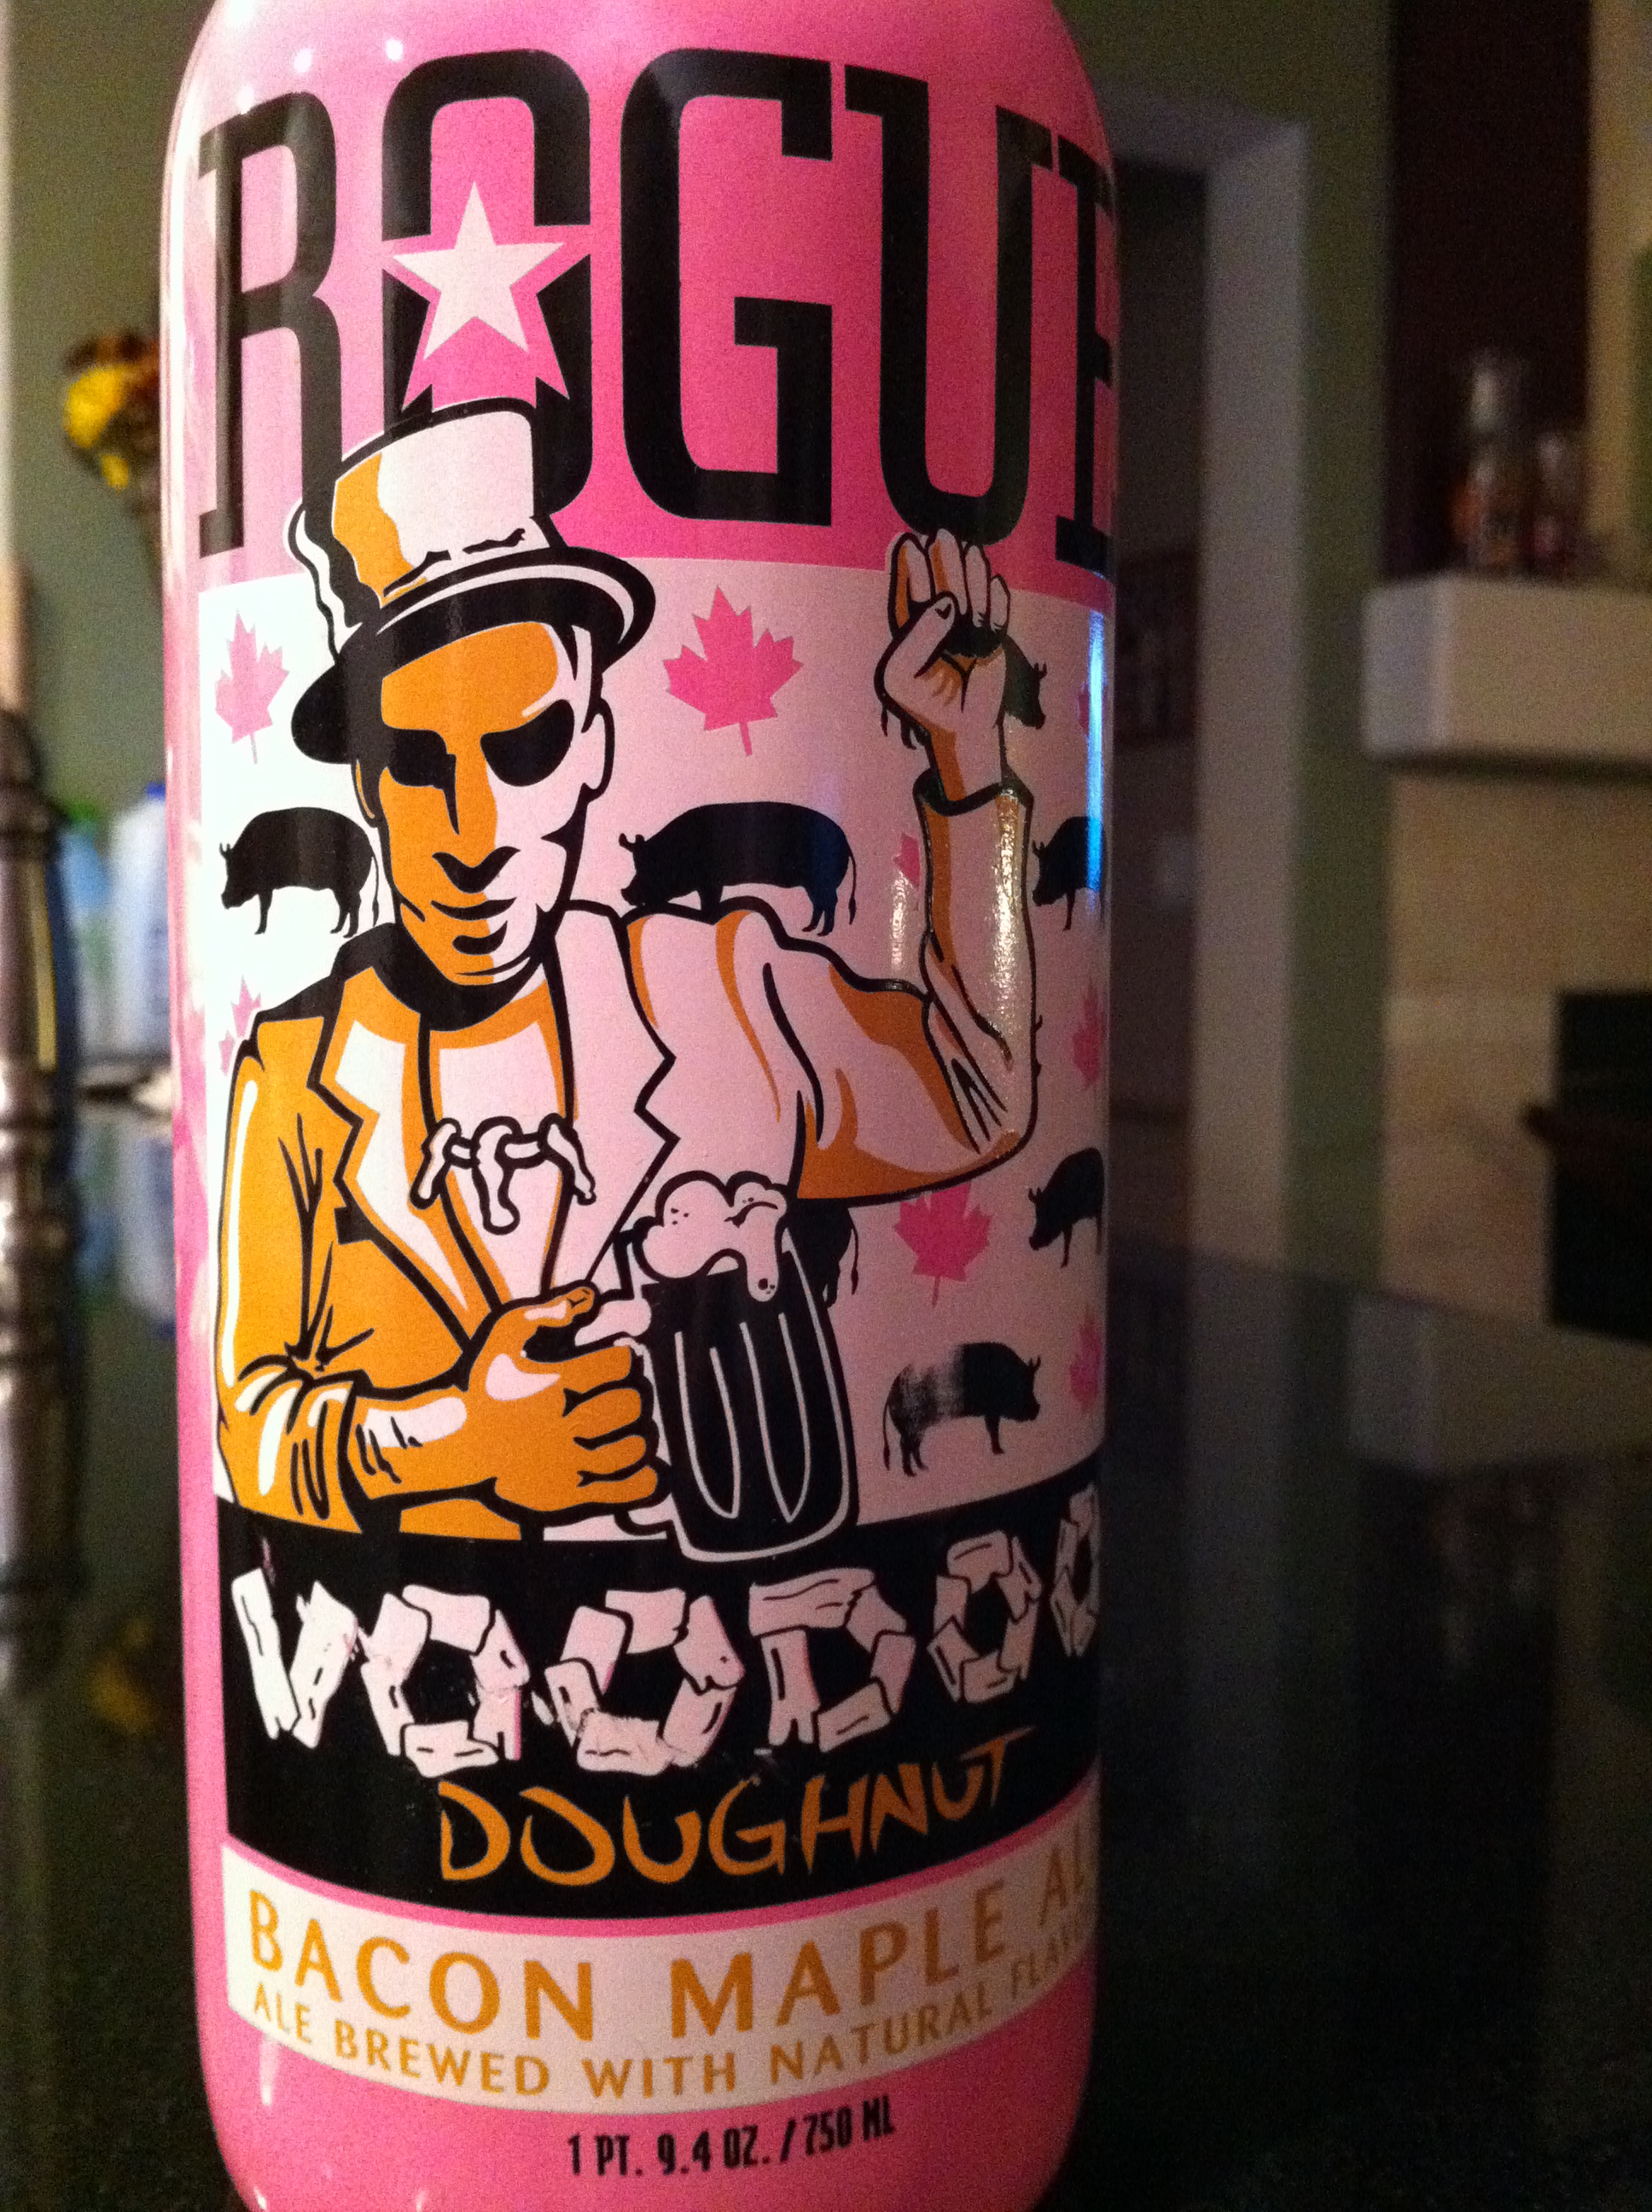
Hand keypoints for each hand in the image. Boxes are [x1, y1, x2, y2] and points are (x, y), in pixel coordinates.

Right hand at [467, 1285, 658, 1517]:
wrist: (454, 1443)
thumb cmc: (483, 1386)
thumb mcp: (503, 1336)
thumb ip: (546, 1312)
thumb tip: (589, 1296)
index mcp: (555, 1384)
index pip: (620, 1366)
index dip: (627, 1359)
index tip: (620, 1360)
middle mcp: (565, 1424)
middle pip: (631, 1404)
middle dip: (635, 1394)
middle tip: (626, 1393)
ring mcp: (568, 1463)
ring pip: (633, 1447)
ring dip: (640, 1434)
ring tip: (630, 1427)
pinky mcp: (568, 1495)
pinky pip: (623, 1490)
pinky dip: (643, 1478)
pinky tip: (644, 1466)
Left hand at [876, 530, 1011, 800]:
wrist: (961, 730)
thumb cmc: (922, 704)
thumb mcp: (901, 674)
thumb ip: (918, 637)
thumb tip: (946, 602)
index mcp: (912, 630)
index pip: (911, 594)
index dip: (911, 568)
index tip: (910, 544)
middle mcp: (941, 624)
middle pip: (943, 586)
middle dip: (943, 562)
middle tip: (943, 535)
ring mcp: (968, 631)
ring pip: (971, 596)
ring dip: (971, 575)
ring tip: (971, 551)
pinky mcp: (993, 641)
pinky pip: (997, 617)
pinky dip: (998, 602)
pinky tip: (996, 583)